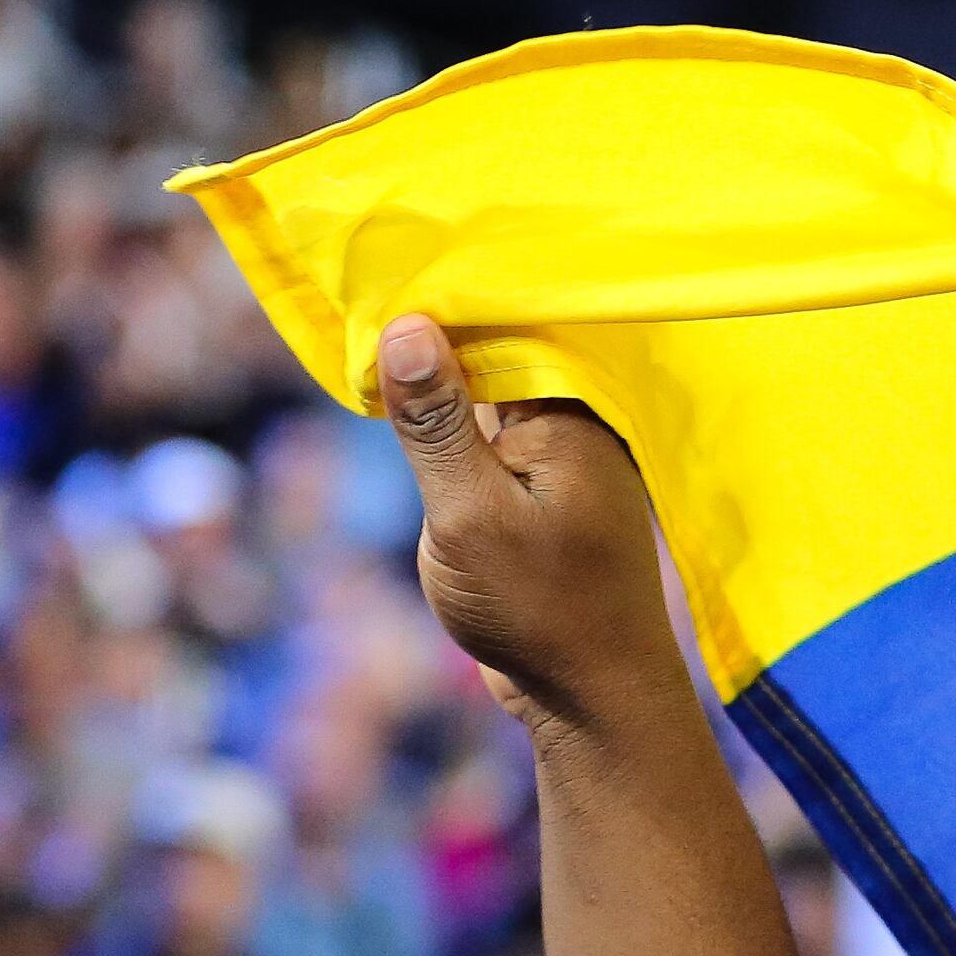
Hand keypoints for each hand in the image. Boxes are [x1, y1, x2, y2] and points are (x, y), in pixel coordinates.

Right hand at [371, 313, 699, 746]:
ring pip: (495, 394)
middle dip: (442, 326)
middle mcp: (579, 429)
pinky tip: (407, 397)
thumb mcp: (467, 513)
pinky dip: (456, 416)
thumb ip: (436, 423)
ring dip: (445, 372)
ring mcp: (565, 462)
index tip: (384, 256)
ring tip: (372, 318)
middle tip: (363, 275)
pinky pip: (496, 434)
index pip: (509, 326)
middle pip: (503, 353)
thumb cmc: (538, 611)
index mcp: (573, 418)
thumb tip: (405, 325)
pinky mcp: (546, 494)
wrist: (592, 699)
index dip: (447, 294)